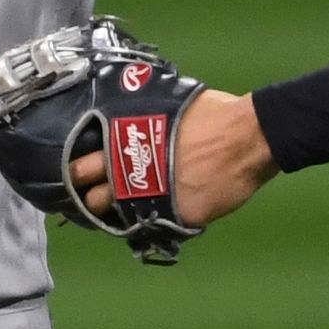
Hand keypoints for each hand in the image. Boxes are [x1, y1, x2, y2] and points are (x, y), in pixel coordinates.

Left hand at [70, 90, 278, 228]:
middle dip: (92, 196)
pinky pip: (158, 224)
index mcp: (122, 143)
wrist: (247, 138)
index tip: (85, 173)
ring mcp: (152, 199)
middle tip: (100, 194)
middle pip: (92, 197)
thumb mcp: (164, 104)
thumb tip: (133, 120)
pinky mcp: (176, 217)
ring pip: (118, 218)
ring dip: (120, 213)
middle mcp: (130, 174)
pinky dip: (158, 219)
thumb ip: (141, 120)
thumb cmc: (211, 114)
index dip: (81, 171)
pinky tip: (159, 213)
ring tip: (127, 207)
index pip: (82, 166)